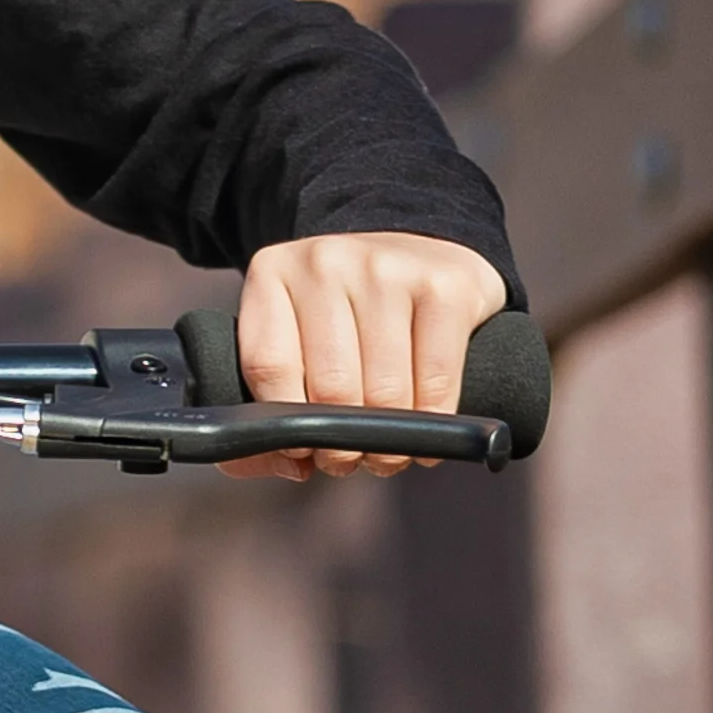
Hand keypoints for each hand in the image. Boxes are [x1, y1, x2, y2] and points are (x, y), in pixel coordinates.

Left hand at [228, 233, 508, 482]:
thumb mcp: (296, 335)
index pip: (269, 367)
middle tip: (353, 458)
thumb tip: (288, 464)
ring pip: (385, 393)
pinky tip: (427, 430)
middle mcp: (325, 262)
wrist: (420, 249)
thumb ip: (270, 402)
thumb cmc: (349, 313)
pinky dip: (433, 421)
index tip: (304, 454)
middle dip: (343, 446)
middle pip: (330, 387)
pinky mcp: (443, 286)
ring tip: (388, 449)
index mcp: (273, 273)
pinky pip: (435, 381)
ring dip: (389, 442)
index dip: (287, 428)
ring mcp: (386, 268)